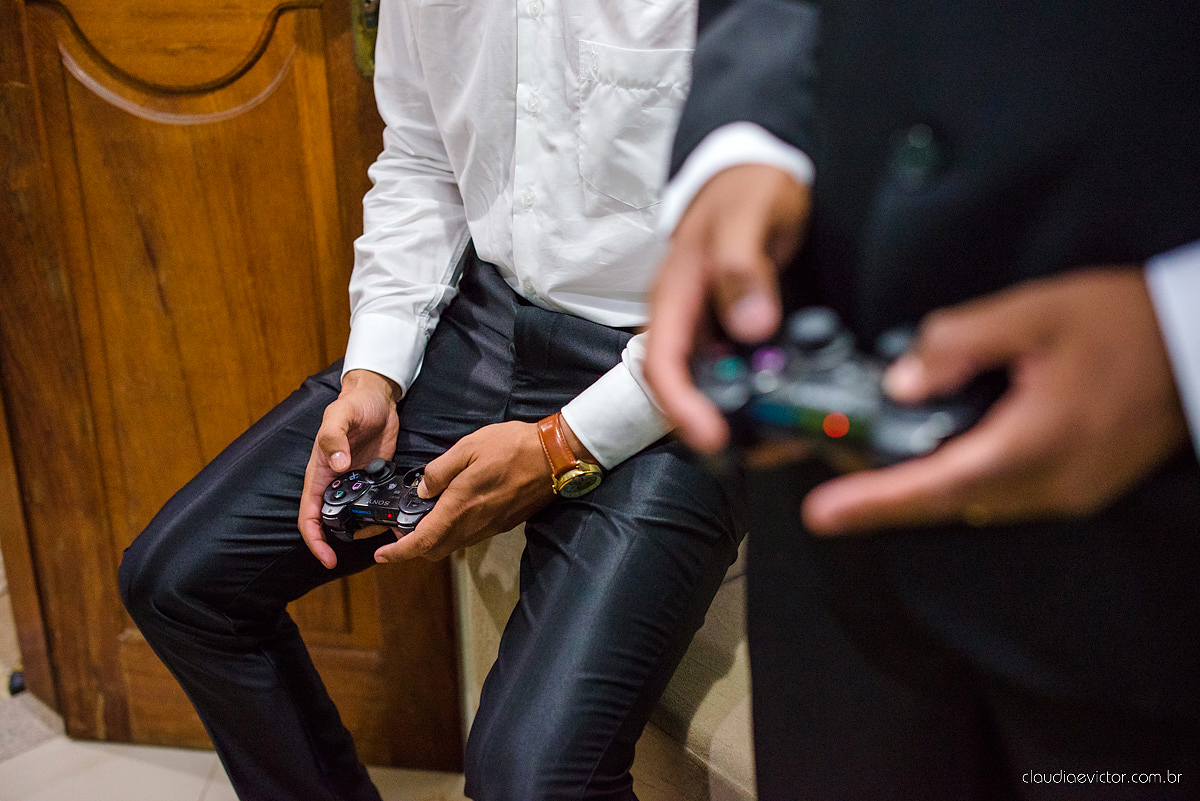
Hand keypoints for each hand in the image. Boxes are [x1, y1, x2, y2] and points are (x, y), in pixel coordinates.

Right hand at [298, 369, 401, 567]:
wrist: (377, 397)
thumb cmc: (353, 404)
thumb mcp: (339, 416)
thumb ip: (334, 438)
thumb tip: (337, 465)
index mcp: (319, 473)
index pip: (309, 515)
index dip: (315, 540)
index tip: (327, 558)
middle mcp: (335, 482)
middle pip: (331, 522)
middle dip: (339, 542)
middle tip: (364, 552)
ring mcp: (355, 482)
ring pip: (354, 516)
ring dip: (364, 530)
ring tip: (384, 539)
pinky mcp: (375, 478)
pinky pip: (374, 503)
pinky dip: (381, 514)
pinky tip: (395, 521)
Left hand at [373, 419, 562, 561]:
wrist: (554, 456)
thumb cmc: (512, 447)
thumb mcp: (468, 448)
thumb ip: (440, 471)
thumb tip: (423, 489)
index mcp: (461, 506)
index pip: (423, 540)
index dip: (399, 552)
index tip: (381, 555)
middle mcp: (474, 524)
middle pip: (436, 549)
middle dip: (415, 546)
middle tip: (403, 528)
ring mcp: (491, 526)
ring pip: (454, 544)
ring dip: (436, 538)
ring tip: (426, 516)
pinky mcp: (503, 523)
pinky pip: (471, 535)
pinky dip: (455, 530)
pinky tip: (455, 509)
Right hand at [645, 164, 810, 452]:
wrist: (754, 170)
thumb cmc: (746, 188)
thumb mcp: (748, 216)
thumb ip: (745, 267)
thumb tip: (751, 327)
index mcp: (674, 295)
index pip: (662, 363)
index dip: (681, 406)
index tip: (711, 438)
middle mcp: (685, 318)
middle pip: (683, 387)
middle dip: (714, 425)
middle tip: (762, 450)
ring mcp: (707, 326)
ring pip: (710, 385)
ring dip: (741, 415)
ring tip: (783, 437)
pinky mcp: (731, 329)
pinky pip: (737, 370)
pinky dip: (759, 392)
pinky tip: (790, 404)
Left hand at [803, 268, 1188, 533]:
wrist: (1198, 340)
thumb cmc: (1128, 323)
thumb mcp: (1036, 312)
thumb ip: (960, 343)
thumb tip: (902, 380)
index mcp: (1040, 440)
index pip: (939, 484)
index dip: (875, 502)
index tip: (824, 513)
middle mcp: (1053, 481)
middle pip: (948, 502)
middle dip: (884, 494)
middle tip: (833, 483)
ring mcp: (1068, 491)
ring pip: (973, 502)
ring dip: (921, 487)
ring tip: (871, 464)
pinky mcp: (1076, 486)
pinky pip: (1001, 495)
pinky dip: (959, 478)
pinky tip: (936, 452)